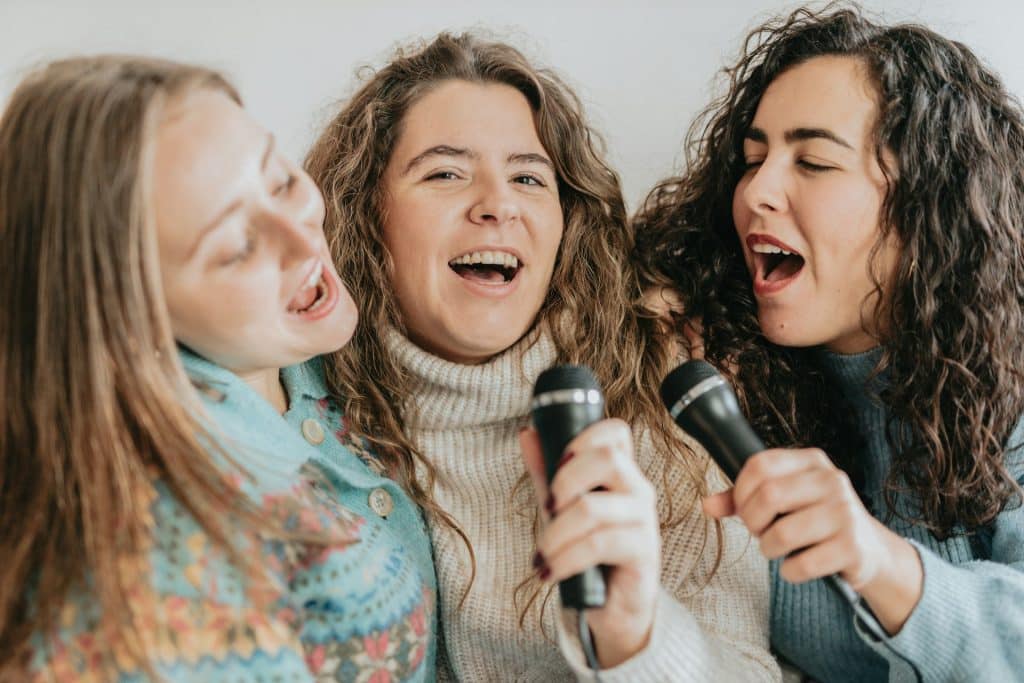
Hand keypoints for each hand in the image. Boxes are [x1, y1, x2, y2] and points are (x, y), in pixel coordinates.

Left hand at [520, 420, 659, 667]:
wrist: (612, 609)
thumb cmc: (588, 554)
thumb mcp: (561, 509)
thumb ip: (546, 472)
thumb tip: (527, 434)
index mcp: (621, 473)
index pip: (616, 432)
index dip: (585, 437)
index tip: (556, 461)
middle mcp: (638, 490)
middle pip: (607, 458)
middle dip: (565, 480)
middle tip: (546, 507)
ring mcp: (645, 520)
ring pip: (593, 508)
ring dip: (555, 533)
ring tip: (542, 554)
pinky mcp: (644, 552)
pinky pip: (599, 544)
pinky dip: (565, 558)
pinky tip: (550, 571)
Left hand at [703, 447, 922, 633]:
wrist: (869, 551)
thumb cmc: (815, 521)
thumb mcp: (784, 500)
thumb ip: (743, 499)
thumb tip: (707, 504)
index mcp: (810, 462)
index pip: (759, 465)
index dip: (741, 491)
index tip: (744, 509)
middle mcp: (831, 481)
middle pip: (769, 496)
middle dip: (753, 522)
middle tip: (760, 532)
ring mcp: (845, 513)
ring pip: (782, 533)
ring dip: (769, 549)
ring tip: (778, 549)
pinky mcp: (852, 547)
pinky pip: (802, 564)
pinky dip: (790, 571)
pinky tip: (799, 565)